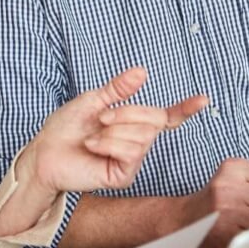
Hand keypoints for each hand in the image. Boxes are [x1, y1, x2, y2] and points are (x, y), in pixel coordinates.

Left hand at [0, 67, 206, 237]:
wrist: (45, 154)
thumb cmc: (65, 129)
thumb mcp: (92, 100)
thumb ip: (118, 89)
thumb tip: (142, 72)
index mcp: (131, 123)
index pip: (165, 117)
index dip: (185, 109)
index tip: (203, 99)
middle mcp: (136, 142)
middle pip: (153, 120)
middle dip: (125, 113)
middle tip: (100, 119)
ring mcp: (131, 160)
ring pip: (142, 136)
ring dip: (113, 130)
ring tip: (93, 135)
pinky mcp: (124, 175)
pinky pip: (131, 152)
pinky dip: (108, 143)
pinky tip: (92, 146)